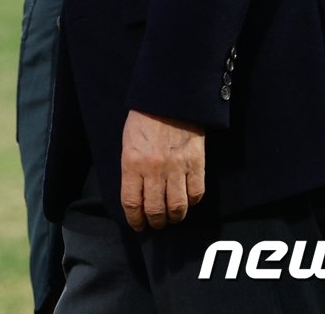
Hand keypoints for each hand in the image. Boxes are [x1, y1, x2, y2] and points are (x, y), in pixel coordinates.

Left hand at [119, 110, 204, 230]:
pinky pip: (196, 194)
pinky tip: (187, 201)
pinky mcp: (196, 164)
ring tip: (171, 217)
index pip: (132, 202)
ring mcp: (176, 168)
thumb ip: (131, 170)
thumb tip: (136, 196)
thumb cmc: (144, 120)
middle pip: (155, 210)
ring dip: (174, 217)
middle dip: (155, 222)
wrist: (169, 100)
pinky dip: (192, 203)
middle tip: (156, 224)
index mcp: (132, 163)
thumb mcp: (128, 144)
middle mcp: (154, 169)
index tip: (138, 225)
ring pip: (177, 207)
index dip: (135, 219)